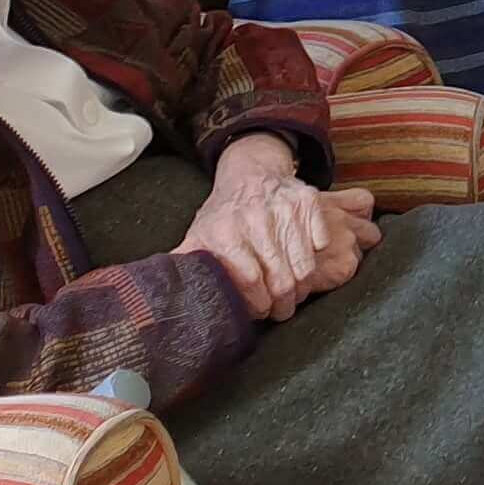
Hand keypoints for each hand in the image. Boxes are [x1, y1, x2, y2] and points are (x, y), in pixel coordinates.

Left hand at [178, 147, 380, 321]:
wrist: (250, 172)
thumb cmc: (225, 214)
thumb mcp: (199, 235)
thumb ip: (185, 263)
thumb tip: (163, 291)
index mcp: (225, 233)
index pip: (251, 281)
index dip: (259, 304)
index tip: (261, 312)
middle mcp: (255, 218)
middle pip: (281, 278)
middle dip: (284, 304)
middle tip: (282, 311)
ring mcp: (285, 208)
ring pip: (305, 266)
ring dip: (302, 288)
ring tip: (294, 294)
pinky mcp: (308, 200)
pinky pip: (320, 243)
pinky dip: (314, 257)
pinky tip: (302, 263)